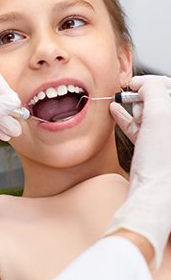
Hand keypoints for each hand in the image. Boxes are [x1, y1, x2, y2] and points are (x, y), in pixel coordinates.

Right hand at [107, 75, 170, 267]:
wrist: (153, 197)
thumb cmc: (162, 161)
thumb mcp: (159, 115)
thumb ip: (153, 90)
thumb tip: (142, 82)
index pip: (170, 88)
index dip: (152, 82)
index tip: (134, 83)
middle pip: (161, 100)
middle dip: (143, 96)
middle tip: (129, 96)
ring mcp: (166, 141)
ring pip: (150, 114)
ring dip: (133, 107)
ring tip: (118, 102)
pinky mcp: (156, 151)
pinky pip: (142, 128)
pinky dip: (127, 119)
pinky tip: (115, 112)